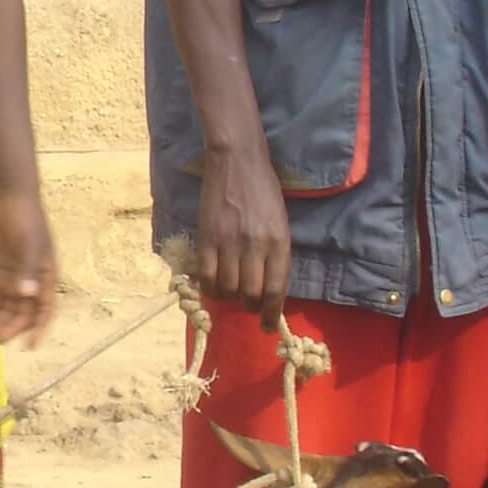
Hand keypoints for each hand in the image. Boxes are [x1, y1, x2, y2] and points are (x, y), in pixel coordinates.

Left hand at [0, 194, 55, 347]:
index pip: (44, 310)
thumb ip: (28, 270)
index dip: (38, 329)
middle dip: (10, 327)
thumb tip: (27, 295)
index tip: (29, 345)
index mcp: (45, 278)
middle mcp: (31, 283)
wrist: (10, 199)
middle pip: (22, 313)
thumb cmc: (27, 220)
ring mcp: (14, 279)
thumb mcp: (30, 244)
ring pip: (7, 309)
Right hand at [197, 137, 291, 331]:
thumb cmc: (264, 191)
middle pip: (251, 295)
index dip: (271, 315)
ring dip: (230, 298)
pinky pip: (206, 276)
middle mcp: (255, 246)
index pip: (275, 291)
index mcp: (279, 242)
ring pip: (228, 289)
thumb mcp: (281, 223)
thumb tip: (269, 288)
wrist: (237, 161)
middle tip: (248, 304)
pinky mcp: (207, 238)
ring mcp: (229, 243)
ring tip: (231, 292)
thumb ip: (276, 253)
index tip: (268, 326)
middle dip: (250, 306)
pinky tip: (213, 287)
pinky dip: (209, 288)